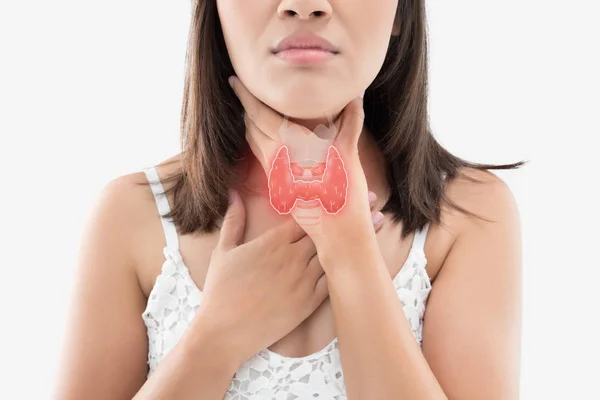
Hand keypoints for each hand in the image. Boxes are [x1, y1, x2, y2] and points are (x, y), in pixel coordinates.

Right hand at [196, 189, 383, 364]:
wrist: (224, 333)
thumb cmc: (220, 291)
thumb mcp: (223, 251)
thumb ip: (233, 220)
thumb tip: (233, 192)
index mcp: (272, 242)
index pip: (305, 214)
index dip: (324, 199)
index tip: (342, 187)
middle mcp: (292, 258)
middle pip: (327, 230)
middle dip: (347, 214)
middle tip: (370, 198)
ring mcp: (302, 281)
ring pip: (335, 253)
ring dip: (356, 238)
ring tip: (378, 222)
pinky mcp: (308, 303)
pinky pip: (334, 281)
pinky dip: (349, 268)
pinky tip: (364, 258)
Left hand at [228, 75, 375, 262]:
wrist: (337, 231)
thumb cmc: (343, 191)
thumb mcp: (347, 152)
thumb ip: (350, 121)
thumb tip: (356, 96)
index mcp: (287, 144)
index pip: (258, 113)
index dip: (244, 95)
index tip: (233, 80)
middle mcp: (274, 157)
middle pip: (252, 127)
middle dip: (247, 108)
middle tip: (244, 91)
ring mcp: (274, 174)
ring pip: (254, 143)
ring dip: (252, 126)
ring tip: (255, 111)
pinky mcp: (278, 187)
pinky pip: (263, 158)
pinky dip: (261, 143)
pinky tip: (271, 141)